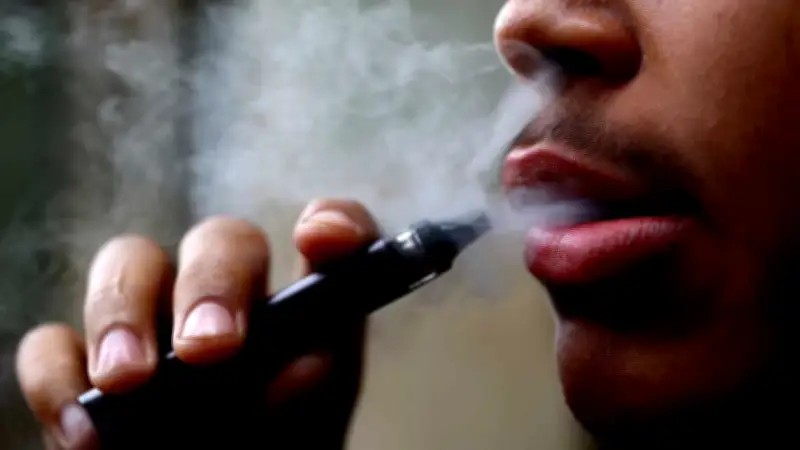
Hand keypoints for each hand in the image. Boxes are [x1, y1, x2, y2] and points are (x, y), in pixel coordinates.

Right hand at [15, 198, 378, 449]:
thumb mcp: (310, 425)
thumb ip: (314, 388)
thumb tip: (299, 364)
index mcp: (300, 308)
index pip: (330, 235)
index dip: (334, 222)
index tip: (318, 238)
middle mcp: (228, 298)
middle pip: (220, 240)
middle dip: (211, 282)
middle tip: (209, 348)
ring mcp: (152, 321)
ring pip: (129, 262)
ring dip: (123, 312)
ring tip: (131, 381)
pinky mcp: (84, 365)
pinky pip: (52, 344)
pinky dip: (59, 376)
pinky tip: (86, 428)